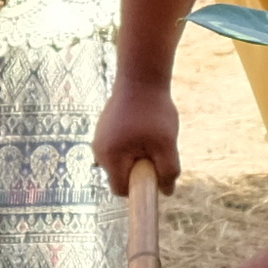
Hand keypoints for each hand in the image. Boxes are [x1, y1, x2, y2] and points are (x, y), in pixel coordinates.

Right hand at [91, 78, 179, 200]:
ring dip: (138, 156)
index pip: (121, 189)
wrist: (140, 76)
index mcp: (110, 157)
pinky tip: (143, 125)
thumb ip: (168, 171)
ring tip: (150, 135)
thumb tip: (166, 191)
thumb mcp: (167, 144)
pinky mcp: (104, 129)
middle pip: (121, 176)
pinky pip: (119, 148)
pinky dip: (133, 144)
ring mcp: (99, 139)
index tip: (155, 176)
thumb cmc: (154, 111)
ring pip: (121, 161)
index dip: (139, 188)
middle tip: (156, 149)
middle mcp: (99, 150)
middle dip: (140, 169)